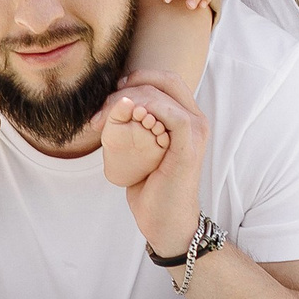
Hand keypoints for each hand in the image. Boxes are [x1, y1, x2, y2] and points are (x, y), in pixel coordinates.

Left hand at [106, 69, 208, 259]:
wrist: (164, 221)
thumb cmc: (152, 187)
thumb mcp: (143, 148)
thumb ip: (139, 124)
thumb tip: (116, 105)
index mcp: (188, 117)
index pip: (166, 79)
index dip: (138, 77)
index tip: (112, 93)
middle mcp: (196, 119)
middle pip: (164, 80)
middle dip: (128, 87)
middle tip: (102, 110)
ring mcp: (196, 131)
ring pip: (161, 94)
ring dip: (127, 101)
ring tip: (103, 122)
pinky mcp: (190, 145)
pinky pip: (170, 114)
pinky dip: (146, 111)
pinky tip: (126, 123)